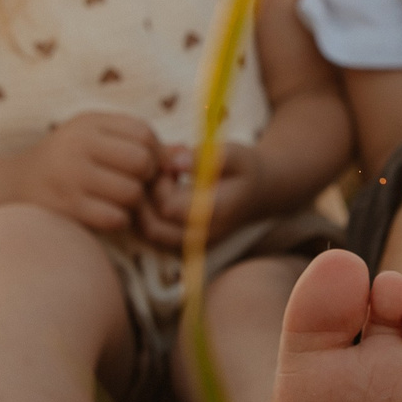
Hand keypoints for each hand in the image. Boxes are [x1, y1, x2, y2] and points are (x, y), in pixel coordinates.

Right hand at [19, 112, 161, 232]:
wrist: (14, 186)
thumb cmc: (68, 162)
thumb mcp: (97, 140)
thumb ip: (140, 144)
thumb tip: (187, 158)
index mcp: (89, 123)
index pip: (143, 133)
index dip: (155, 152)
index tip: (148, 165)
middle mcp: (78, 145)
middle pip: (141, 162)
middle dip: (147, 178)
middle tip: (137, 185)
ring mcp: (71, 177)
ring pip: (131, 192)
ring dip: (134, 202)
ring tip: (120, 200)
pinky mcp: (67, 207)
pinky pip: (114, 217)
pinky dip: (119, 220)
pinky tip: (107, 214)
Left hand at [136, 141, 256, 249]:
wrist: (258, 193)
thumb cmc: (243, 170)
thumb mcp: (234, 154)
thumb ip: (205, 157)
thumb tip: (175, 161)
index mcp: (214, 215)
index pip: (168, 206)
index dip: (160, 181)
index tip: (168, 162)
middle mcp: (202, 238)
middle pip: (152, 228)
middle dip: (144, 197)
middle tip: (156, 173)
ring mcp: (191, 246)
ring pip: (148, 233)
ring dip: (143, 205)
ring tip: (159, 180)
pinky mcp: (182, 246)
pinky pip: (153, 234)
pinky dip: (148, 213)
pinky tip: (160, 190)